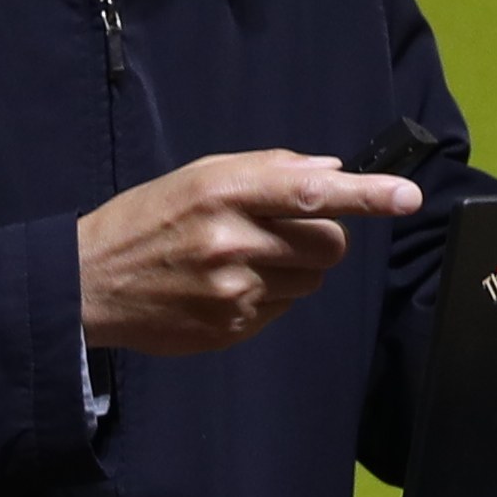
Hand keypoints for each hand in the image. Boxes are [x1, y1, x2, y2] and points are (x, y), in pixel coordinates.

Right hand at [79, 149, 427, 355]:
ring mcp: (232, 291)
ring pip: (310, 281)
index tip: (407, 196)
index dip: (366, 194)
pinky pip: (282, 309)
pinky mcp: (230, 327)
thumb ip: (267, 169)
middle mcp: (231, 242)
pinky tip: (225, 287)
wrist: (89, 284)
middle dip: (320, 237)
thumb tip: (330, 171)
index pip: (309, 191)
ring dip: (293, 269)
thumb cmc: (146, 221)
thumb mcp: (197, 176)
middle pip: (328, 244)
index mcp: (222, 192)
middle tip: (283, 232)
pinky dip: (268, 297)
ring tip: (242, 260)